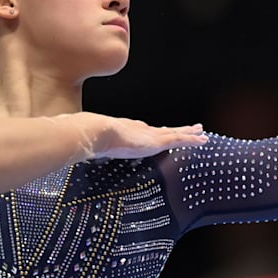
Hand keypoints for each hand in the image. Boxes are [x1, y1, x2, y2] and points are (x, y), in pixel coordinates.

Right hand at [83, 114, 208, 158]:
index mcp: (125, 132)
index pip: (143, 132)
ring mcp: (148, 135)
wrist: (93, 132)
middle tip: (188, 127)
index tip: (158, 132)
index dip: (152, 132)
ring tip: (200, 130)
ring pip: (174, 133)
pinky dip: (192, 139)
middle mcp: (139, 131)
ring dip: (188, 132)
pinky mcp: (155, 141)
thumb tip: (74, 149)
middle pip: (162, 130)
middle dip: (175, 130)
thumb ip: (87, 147)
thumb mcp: (88, 145)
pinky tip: (203, 139)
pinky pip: (179, 140)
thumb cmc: (87, 139)